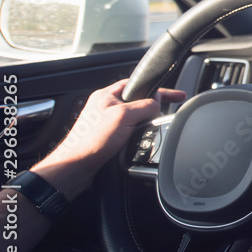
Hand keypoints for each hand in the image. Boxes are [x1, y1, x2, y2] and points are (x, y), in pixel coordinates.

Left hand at [31, 80, 185, 199]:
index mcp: (106, 95)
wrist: (77, 167)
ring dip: (143, 125)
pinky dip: (137, 136)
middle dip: (151, 109)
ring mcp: (106, 123)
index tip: (175, 95)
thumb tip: (158, 104)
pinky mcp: (108, 138)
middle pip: (138, 102)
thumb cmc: (91, 141)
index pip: (137, 84)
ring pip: (135, 119)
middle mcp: (105, 107)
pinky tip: (137, 143)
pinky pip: (130, 132)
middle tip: (161, 116)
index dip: (157, 89)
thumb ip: (145, 106)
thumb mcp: (124, 116)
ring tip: (145, 133)